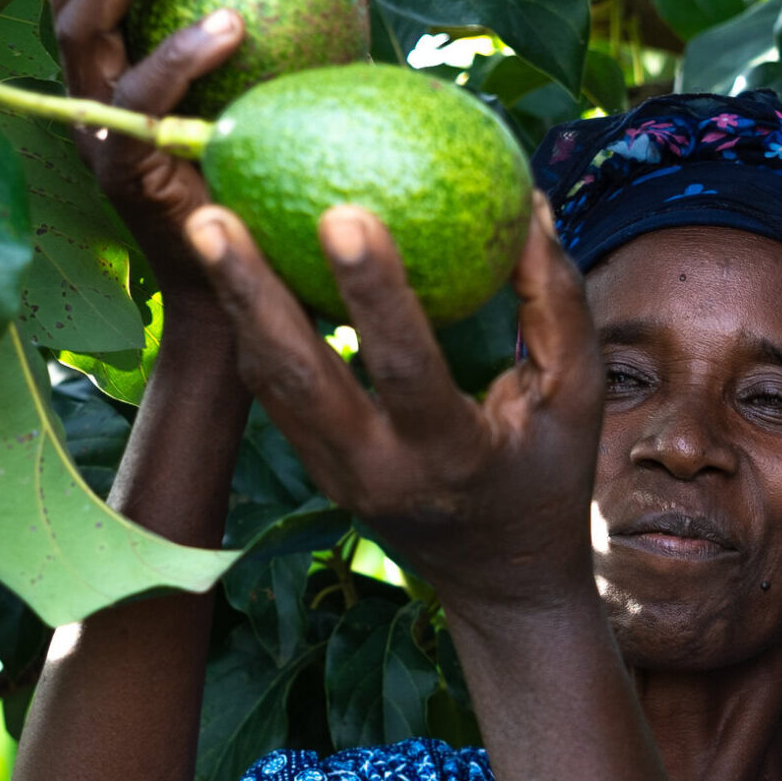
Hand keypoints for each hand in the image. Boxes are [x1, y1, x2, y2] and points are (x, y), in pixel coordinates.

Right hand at [48, 0, 372, 297]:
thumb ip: (314, 29)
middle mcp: (91, 97)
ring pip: (79, 32)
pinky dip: (181, 55)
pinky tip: (235, 24)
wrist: (258, 299)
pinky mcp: (120, 173)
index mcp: (117, 69)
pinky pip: (138, 101)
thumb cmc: (277, 194)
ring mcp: (96, 133)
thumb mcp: (296, 95)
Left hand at [183, 197, 602, 615]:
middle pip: (297, 376)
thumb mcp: (576, 396)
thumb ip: (556, 303)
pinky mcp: (314, 468)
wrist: (501, 580)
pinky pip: (275, 390)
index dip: (374, 291)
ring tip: (205, 221)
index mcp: (449, 457)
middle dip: (250, 292)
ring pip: (270, 383)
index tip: (342, 211)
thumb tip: (529, 200)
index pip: (404, 367)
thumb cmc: (547, 474)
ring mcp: (335, 475)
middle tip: (211, 214)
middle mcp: (376, 471)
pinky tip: (236, 262)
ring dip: (233, 303)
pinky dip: (252, 325)